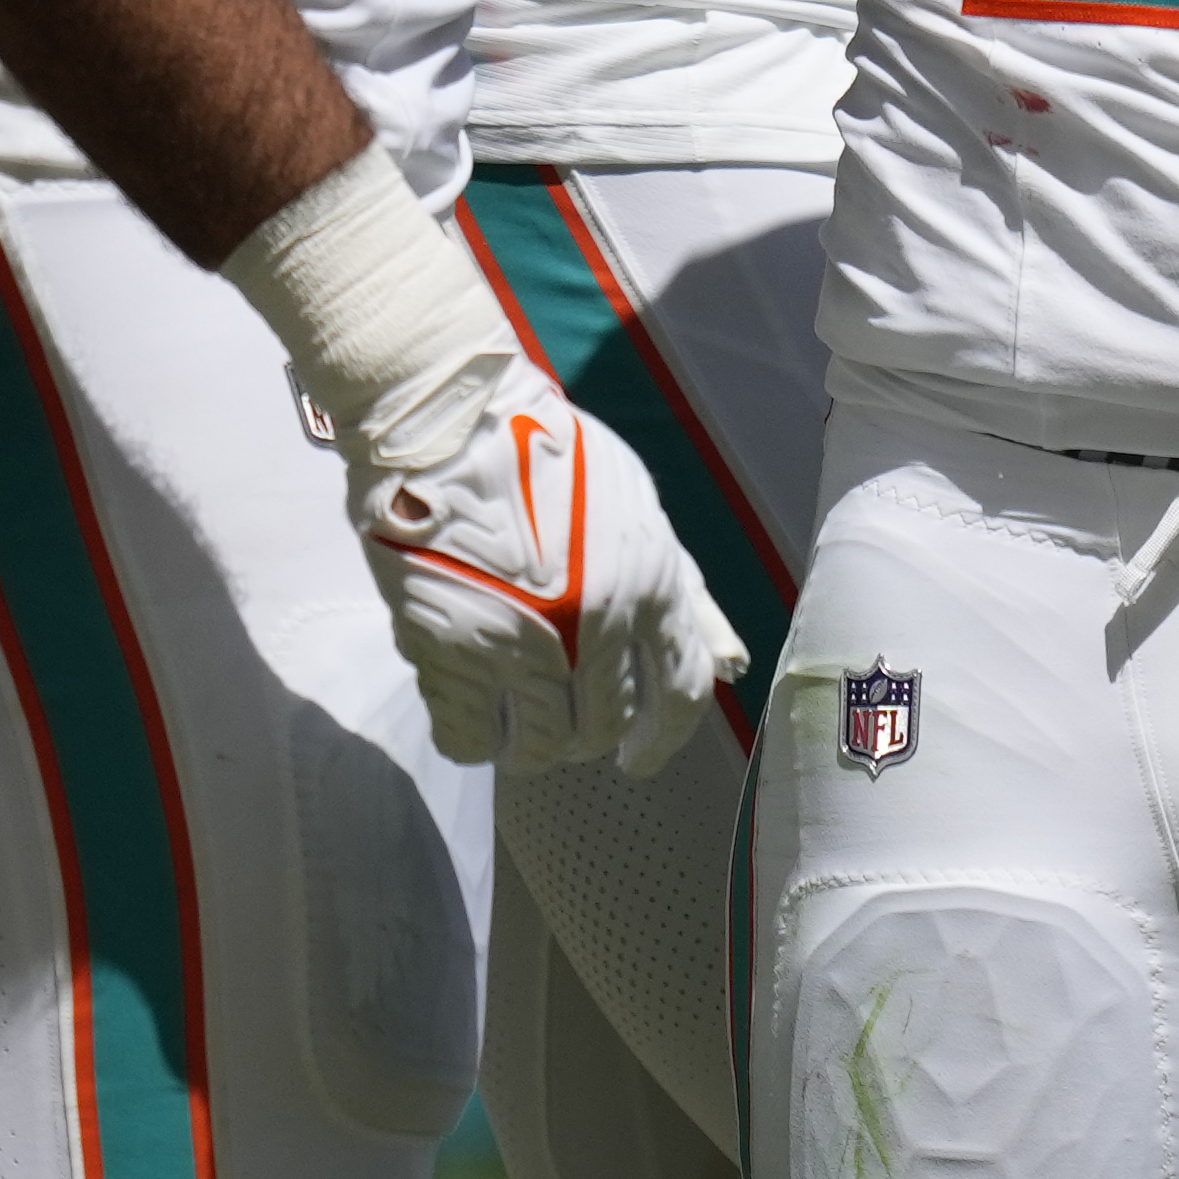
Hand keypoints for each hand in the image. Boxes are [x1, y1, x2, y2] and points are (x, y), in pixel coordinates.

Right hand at [346, 356, 751, 777]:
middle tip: (562, 714)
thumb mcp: (638, 508)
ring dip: (533, 743)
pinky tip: (475, 714)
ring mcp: (519, 644)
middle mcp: (593, 625)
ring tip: (518, 714)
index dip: (662, 738)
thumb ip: (682, 590)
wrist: (450, 420)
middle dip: (588, 732)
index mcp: (650, 583)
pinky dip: (477, 740)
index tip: (639, 758)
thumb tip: (730, 662)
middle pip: (603, 726)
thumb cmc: (550, 454)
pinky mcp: (448, 652)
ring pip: (540, 747)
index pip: (678, 693)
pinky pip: (471, 739)